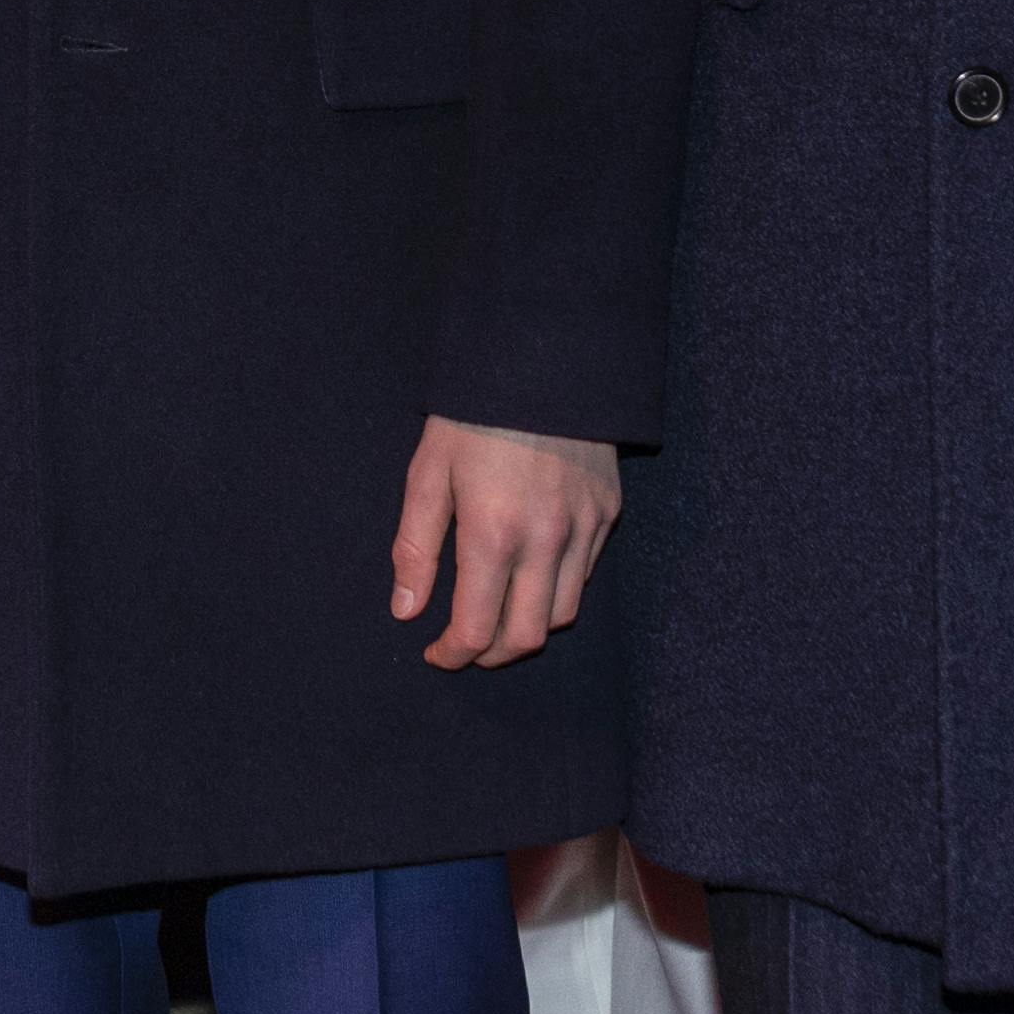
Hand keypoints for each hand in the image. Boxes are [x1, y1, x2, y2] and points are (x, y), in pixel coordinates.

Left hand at [391, 416, 619, 669]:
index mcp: (493, 534)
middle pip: (527, 637)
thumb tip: (406, 610)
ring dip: (529, 627)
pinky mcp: (607, 511)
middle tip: (468, 645)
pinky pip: (586, 573)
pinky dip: (558, 588)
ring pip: (564, 613)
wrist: (543, 358)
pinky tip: (532, 571)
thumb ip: (415, 548)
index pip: (477, 630)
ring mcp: (584, 527)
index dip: (453, 654)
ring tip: (500, 614)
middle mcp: (546, 540)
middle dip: (492, 655)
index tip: (437, 653)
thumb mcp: (428, 473)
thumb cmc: (473, 415)